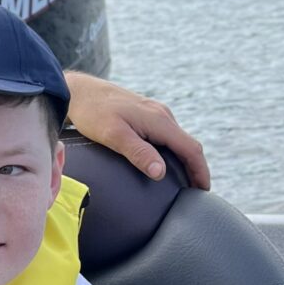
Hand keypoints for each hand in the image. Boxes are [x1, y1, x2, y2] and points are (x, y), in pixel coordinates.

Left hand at [62, 71, 209, 189]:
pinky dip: (174, 152)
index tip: (204, 192)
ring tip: (185, 182)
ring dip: (185, 160)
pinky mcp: (146, 114)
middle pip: (188, 145)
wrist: (79, 91)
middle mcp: (162, 115)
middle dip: (196, 169)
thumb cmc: (93, 113)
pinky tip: (166, 164)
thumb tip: (161, 173)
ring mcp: (155, 113)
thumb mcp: (114, 136)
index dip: (200, 172)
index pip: (191, 149)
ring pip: (178, 140)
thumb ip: (139, 153)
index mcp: (159, 121)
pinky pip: (167, 136)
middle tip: (197, 193)